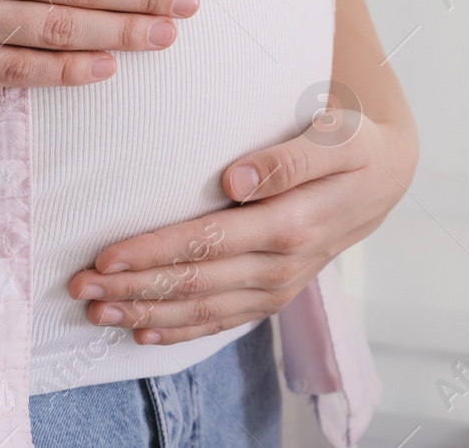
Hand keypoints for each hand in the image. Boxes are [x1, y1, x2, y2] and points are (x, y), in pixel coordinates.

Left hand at [67, 0, 417, 343]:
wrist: (387, 177)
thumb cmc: (353, 145)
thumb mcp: (335, 136)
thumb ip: (288, 158)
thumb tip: (235, 179)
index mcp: (291, 223)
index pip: (207, 243)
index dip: (153, 253)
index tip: (106, 255)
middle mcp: (281, 264)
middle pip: (195, 282)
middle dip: (133, 287)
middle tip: (80, 285)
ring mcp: (278, 285)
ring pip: (202, 308)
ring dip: (146, 312)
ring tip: (95, 309)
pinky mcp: (274, 293)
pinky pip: (222, 320)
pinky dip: (180, 330)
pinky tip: (142, 332)